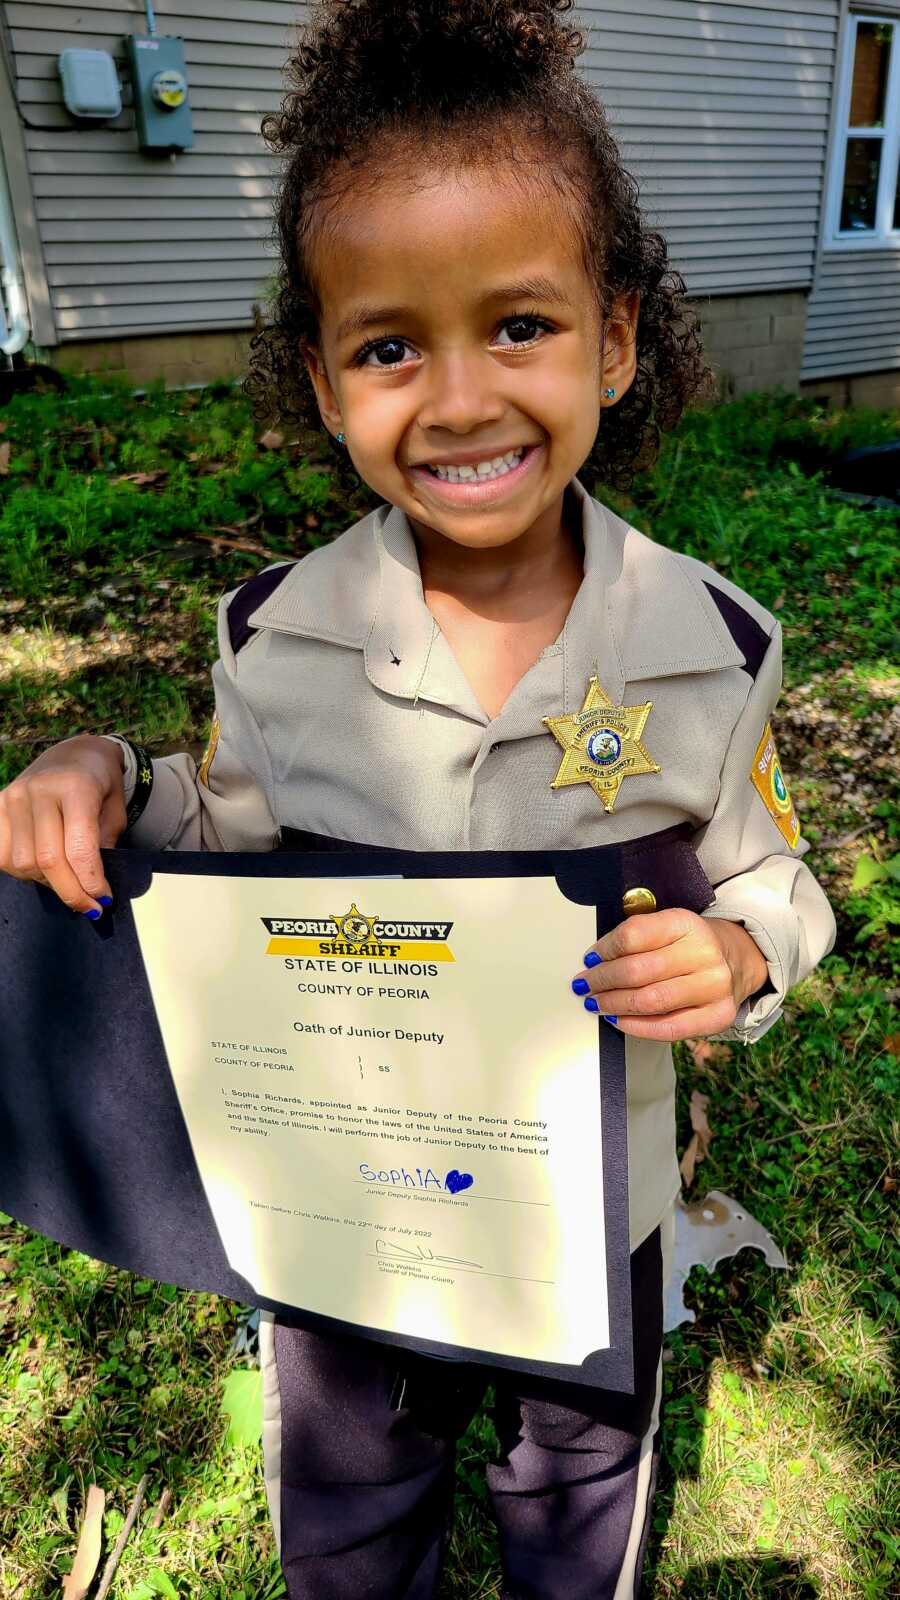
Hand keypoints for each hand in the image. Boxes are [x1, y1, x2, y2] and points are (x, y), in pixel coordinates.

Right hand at [0, 735, 127, 915]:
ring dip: (47, 882)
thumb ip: (104, 845)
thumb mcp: (116, 811)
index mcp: (76, 786)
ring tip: (67, 880)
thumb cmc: (101, 784)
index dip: (91, 882)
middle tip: (89, 907)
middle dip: (71, 892)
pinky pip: (3, 854)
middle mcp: (40, 789)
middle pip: (49, 861)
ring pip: (23, 863)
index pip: (79, 849)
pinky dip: (23, 871)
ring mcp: (15, 796)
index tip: (103, 900)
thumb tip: (94, 888)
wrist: (76, 754)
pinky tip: (43, 869)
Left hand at [571, 909, 768, 1041]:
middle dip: (602, 980)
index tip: (590, 958)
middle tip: (584, 985)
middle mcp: (704, 953)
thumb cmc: (690, 944)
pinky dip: (637, 1027)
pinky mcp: (718, 1015)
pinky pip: (669, 1028)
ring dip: (614, 1004)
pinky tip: (619, 1020)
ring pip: (650, 1001)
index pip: (633, 935)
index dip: (604, 949)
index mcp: (686, 923)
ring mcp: (714, 986)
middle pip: (637, 971)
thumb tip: (594, 961)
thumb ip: (636, 937)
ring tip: (597, 1002)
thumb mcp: (667, 926)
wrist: (736, 959)